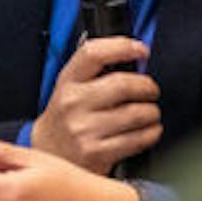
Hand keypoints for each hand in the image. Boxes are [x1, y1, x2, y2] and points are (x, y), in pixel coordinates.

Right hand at [30, 36, 161, 172]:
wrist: (49, 154)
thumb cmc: (67, 117)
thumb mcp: (71, 88)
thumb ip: (97, 72)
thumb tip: (136, 59)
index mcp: (67, 81)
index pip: (93, 54)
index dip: (122, 47)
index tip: (141, 50)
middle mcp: (73, 103)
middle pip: (123, 84)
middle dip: (147, 87)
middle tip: (151, 90)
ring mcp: (84, 129)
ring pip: (137, 113)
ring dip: (152, 112)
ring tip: (150, 113)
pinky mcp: (97, 153)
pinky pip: (138, 139)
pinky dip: (152, 133)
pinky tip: (148, 130)